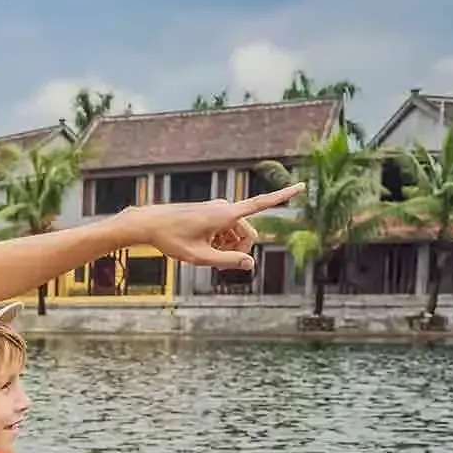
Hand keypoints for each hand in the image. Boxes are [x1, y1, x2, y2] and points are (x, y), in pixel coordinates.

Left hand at [124, 183, 304, 270]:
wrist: (149, 223)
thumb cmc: (172, 239)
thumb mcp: (200, 257)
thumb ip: (227, 262)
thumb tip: (250, 265)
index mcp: (226, 214)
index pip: (261, 203)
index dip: (283, 196)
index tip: (302, 186)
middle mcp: (225, 208)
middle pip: (249, 234)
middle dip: (241, 250)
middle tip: (221, 265)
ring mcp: (218, 210)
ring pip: (237, 233)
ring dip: (229, 247)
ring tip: (207, 256)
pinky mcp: (211, 213)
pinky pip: (226, 230)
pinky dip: (221, 241)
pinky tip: (204, 247)